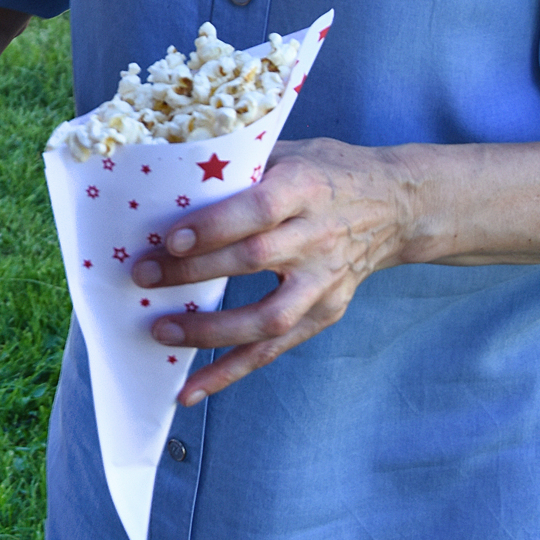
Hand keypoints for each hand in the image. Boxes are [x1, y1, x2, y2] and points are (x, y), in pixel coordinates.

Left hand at [129, 138, 415, 403]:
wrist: (395, 206)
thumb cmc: (327, 172)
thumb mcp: (290, 152)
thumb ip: (243, 166)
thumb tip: (175, 177)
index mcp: (305, 188)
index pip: (259, 210)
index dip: (216, 226)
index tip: (171, 239)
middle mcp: (317, 237)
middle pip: (254, 261)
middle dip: (195, 272)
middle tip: (143, 276)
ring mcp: (324, 281)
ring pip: (268, 317)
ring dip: (212, 330)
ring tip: (162, 331)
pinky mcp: (325, 312)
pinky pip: (275, 349)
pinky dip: (232, 371)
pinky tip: (193, 387)